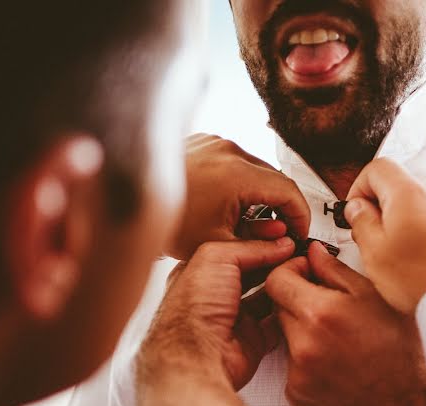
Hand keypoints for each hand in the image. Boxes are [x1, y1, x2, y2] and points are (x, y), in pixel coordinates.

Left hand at [137, 238, 295, 391]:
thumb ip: (249, 247)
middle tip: (297, 254)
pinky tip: (298, 300)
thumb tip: (277, 244)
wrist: (198, 357)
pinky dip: (289, 313)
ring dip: (284, 287)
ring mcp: (234, 318)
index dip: (259, 243)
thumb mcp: (216, 258)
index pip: (235, 251)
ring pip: (267, 297)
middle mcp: (216, 296)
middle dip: (275, 264)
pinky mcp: (252, 339)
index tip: (283, 238)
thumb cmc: (192, 311)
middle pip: (254, 273)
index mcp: (201, 272)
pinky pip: (277, 323)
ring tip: (301, 274)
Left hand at [167, 134, 309, 259]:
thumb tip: (284, 239)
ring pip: (254, 169)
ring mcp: (214, 143)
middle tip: (277, 233)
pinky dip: (238, 181)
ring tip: (246, 221)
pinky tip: (226, 204)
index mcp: (237, 174)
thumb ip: (260, 242)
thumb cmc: (163, 223)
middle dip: (279, 206)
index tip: (300, 231)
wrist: (125, 202)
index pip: (289, 191)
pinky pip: (233, 161)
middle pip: (273, 179)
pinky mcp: (202, 142)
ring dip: (258, 193)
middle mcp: (228, 151)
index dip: (301, 215)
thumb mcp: (219, 244)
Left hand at [266, 243, 425, 405]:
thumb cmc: (404, 351)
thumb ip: (336, 271)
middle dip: (300, 301)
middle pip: (279, 307)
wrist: (414, 403)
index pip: (276, 280)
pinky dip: (308, 361)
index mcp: (320, 315)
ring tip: (340, 339)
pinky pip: (292, 366)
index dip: (291, 271)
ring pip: (286, 337)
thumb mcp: (376, 297)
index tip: (306, 273)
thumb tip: (314, 254)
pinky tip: (337, 362)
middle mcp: (304, 346)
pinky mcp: (298, 395)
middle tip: (332, 307)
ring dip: (304, 332)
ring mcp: (299, 374)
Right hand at [344, 158, 425, 313]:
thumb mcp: (374, 252)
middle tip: (375, 239)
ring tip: (402, 257)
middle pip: (402, 187)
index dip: (360, 187)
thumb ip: (361, 222)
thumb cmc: (422, 280)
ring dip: (408, 224)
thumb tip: (358, 209)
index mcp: (409, 193)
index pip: (378, 168)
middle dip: (384, 208)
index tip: (356, 210)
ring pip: (423, 207)